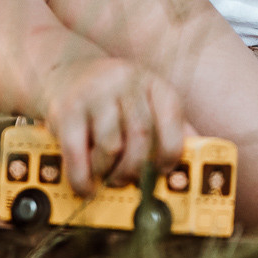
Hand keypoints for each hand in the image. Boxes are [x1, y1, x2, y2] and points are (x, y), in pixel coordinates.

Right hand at [40, 56, 186, 194]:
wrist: (66, 72)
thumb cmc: (114, 99)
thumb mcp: (147, 103)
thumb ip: (171, 128)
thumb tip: (191, 163)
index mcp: (153, 83)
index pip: (172, 116)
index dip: (170, 150)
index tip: (163, 170)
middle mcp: (126, 82)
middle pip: (141, 135)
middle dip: (137, 168)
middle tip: (129, 180)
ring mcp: (95, 93)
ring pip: (110, 145)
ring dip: (109, 172)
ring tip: (106, 176)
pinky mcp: (66, 108)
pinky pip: (76, 151)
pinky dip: (82, 177)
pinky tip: (85, 185)